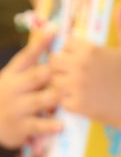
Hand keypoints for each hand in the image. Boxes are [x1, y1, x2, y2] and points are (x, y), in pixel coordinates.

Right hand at [0, 29, 60, 148]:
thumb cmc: (10, 98)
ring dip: (55, 98)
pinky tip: (62, 125)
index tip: (55, 29)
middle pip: (35, 77)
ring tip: (71, 96)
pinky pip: (37, 126)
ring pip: (38, 101)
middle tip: (74, 69)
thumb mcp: (14, 79)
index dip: (41, 43)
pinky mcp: (20, 127)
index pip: (27, 55)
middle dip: (53, 73)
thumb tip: (51, 40)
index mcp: (12, 73)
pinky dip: (49, 125)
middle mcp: (13, 88)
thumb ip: (31, 67)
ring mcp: (16, 108)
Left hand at [50, 2, 120, 129]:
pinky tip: (78, 101)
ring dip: (62, 83)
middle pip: (54, 61)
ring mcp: (77, 87)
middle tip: (71, 73)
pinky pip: (61, 101)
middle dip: (61, 65)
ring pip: (54, 80)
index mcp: (89, 50)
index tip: (79, 58)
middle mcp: (79, 66)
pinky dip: (67, 101)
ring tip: (73, 87)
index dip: (71, 50)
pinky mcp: (79, 106)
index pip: (66, 43)